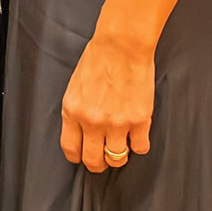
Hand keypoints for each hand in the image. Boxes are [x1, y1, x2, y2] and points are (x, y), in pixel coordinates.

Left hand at [60, 27, 154, 173]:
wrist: (122, 45)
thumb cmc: (98, 59)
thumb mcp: (75, 86)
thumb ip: (77, 110)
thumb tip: (81, 131)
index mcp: (72, 111)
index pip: (71, 148)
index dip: (78, 157)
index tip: (83, 157)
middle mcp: (92, 121)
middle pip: (93, 160)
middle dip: (98, 164)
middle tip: (103, 161)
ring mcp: (117, 123)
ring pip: (117, 158)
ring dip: (119, 157)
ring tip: (121, 148)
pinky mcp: (139, 120)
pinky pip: (140, 147)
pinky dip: (139, 145)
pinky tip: (137, 136)